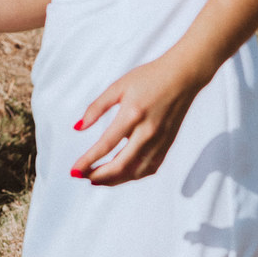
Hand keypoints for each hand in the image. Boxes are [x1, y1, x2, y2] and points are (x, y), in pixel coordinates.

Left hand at [70, 53, 212, 186]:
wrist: (183, 77)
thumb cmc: (149, 78)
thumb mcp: (118, 87)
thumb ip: (96, 108)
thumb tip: (77, 127)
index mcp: (132, 114)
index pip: (106, 145)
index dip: (88, 161)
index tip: (74, 170)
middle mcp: (147, 132)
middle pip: (121, 164)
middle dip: (99, 175)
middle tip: (82, 177)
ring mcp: (159, 141)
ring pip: (135, 171)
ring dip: (115, 180)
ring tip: (97, 180)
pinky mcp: (167, 145)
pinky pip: (149, 168)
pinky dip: (133, 176)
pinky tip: (121, 175)